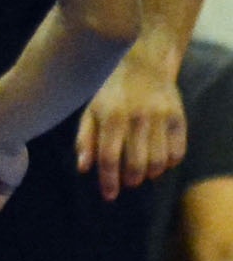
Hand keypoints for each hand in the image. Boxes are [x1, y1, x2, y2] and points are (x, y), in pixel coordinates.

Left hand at [77, 45, 187, 199]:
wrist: (143, 65)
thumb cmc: (110, 93)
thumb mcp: (90, 112)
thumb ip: (85, 140)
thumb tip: (83, 168)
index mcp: (111, 117)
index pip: (109, 158)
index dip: (108, 180)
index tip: (109, 195)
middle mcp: (137, 118)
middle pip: (136, 163)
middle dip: (131, 179)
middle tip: (128, 182)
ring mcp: (160, 117)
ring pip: (159, 161)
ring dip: (150, 173)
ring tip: (143, 173)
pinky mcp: (178, 116)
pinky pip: (178, 151)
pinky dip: (170, 163)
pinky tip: (161, 162)